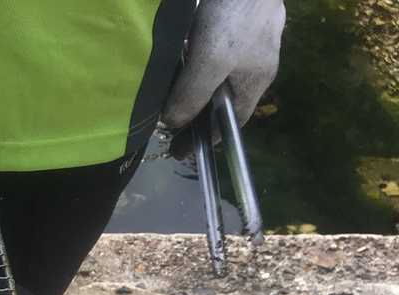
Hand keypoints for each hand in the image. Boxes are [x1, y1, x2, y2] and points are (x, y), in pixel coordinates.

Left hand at [162, 0, 285, 128]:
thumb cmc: (234, 17)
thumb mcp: (210, 62)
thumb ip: (192, 96)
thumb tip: (174, 123)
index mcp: (256, 78)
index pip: (232, 122)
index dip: (207, 139)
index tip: (179, 151)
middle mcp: (254, 61)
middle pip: (222, 98)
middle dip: (196, 113)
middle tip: (166, 124)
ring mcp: (246, 38)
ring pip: (215, 74)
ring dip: (191, 87)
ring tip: (164, 98)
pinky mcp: (232, 18)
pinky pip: (210, 50)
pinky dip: (191, 62)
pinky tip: (174, 61)